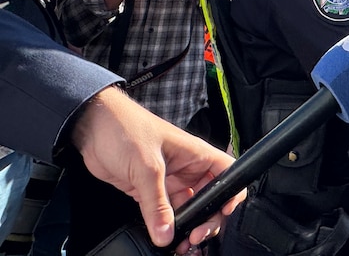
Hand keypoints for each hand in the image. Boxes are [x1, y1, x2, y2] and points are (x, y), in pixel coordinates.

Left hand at [72, 87, 245, 251]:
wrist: (93, 127)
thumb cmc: (126, 128)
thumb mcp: (147, 168)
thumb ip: (157, 204)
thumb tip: (166, 234)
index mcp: (196, 155)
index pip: (228, 174)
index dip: (232, 194)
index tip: (223, 213)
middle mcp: (187, 169)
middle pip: (210, 198)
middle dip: (207, 219)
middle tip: (195, 236)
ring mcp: (169, 180)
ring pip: (188, 209)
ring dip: (187, 227)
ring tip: (182, 244)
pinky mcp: (149, 190)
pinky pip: (165, 213)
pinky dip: (167, 227)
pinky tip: (164, 237)